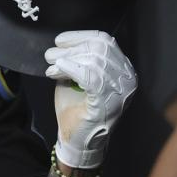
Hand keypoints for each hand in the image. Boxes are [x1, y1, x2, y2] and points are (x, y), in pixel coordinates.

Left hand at [45, 31, 136, 169]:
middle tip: (50, 55)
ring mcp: (120, 92)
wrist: (76, 140)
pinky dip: (72, 69)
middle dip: (71, 48)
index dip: (81, 36)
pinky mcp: (108, 103)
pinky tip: (58, 70)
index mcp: (122, 70)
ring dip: (67, 59)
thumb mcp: (76, 76)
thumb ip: (77, 59)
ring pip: (95, 61)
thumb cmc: (76, 108)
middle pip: (99, 49)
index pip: (105, 41)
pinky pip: (91, 77)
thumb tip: (63, 44)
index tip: (60, 40)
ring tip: (51, 65)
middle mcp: (127, 79)